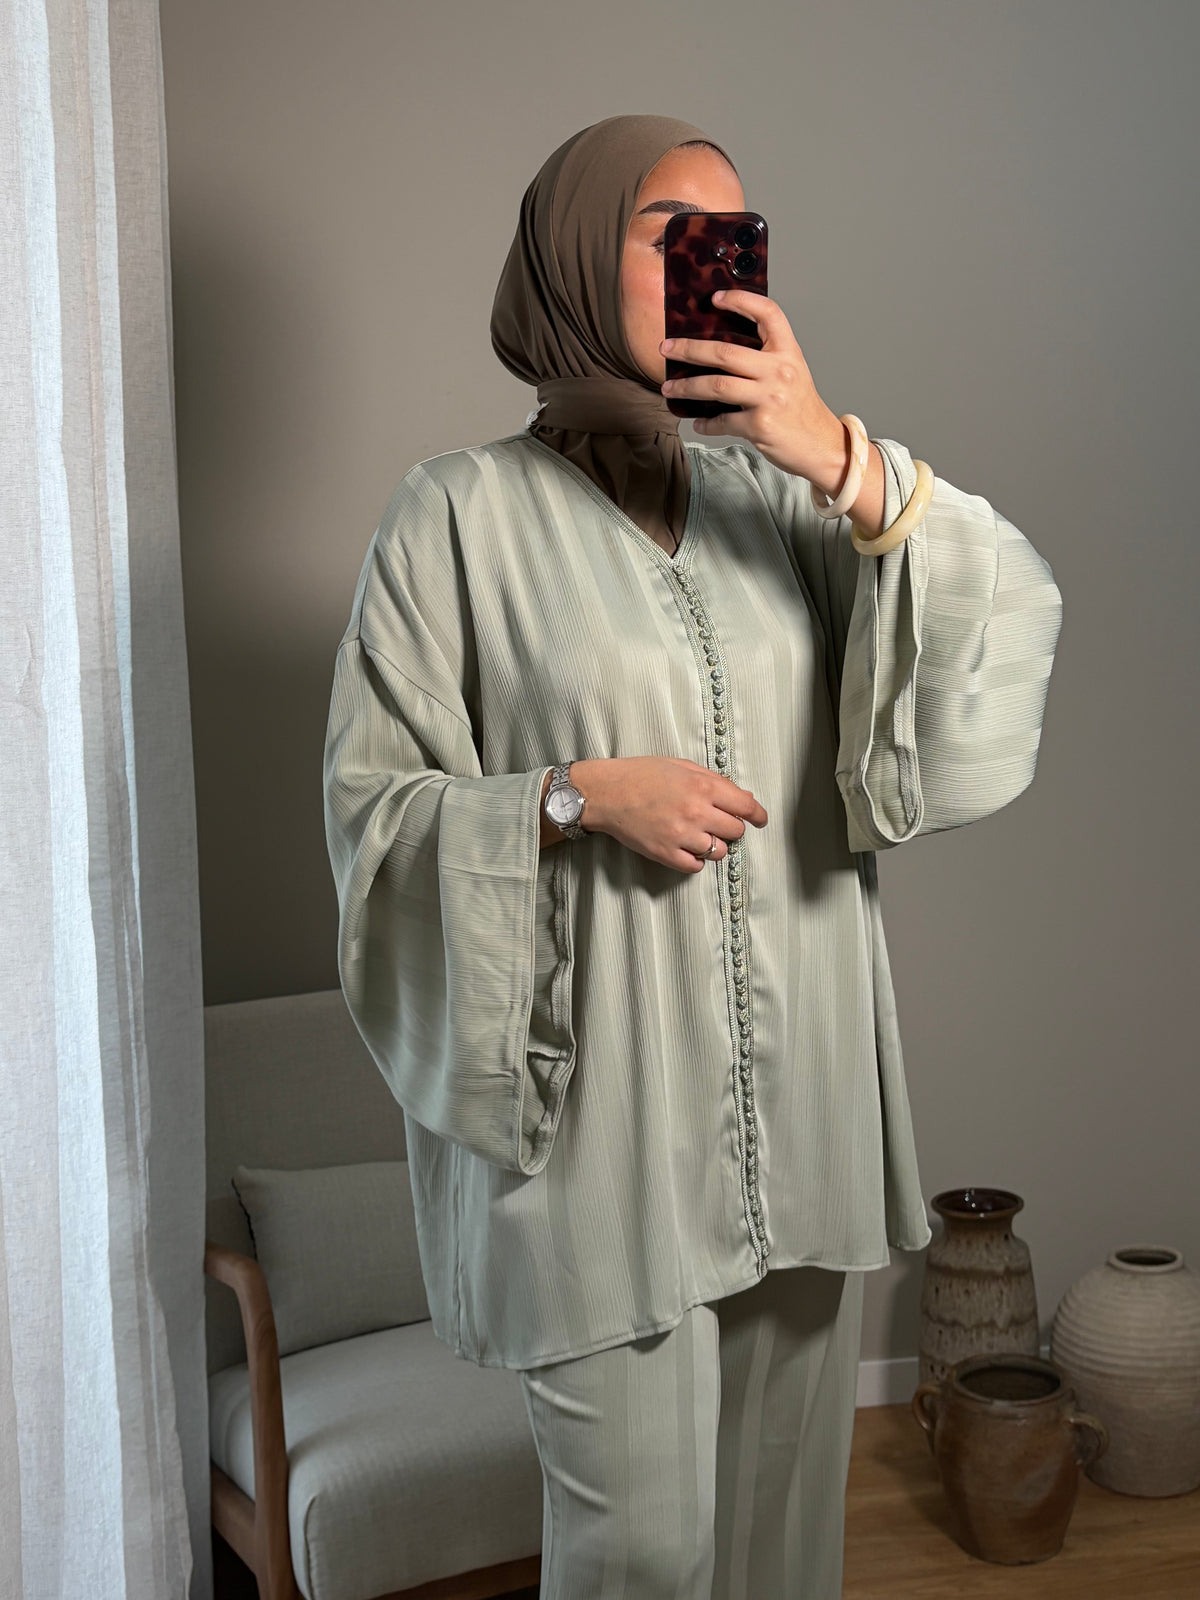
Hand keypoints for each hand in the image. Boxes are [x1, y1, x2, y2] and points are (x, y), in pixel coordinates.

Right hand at [571, 756, 767, 874]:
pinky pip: (696, 867)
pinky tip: (687, 848)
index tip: (760, 820)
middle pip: (735, 831)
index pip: (746, 807)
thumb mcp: (682, 766)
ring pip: (718, 852)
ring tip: (700, 835)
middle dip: (732, 827)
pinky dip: (696, 860)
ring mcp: (681, 836)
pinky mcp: (666, 854)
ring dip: (715, 845)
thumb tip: (742, 797)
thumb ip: (714, 781)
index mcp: (703, 787)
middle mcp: (696, 812)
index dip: (758, 815)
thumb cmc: (642, 775)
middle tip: (719, 823)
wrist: (607, 793)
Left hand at [659, 288, 844, 481]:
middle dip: (689, 349)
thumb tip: (721, 351)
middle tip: (666, 348)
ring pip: (717, 386)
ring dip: (686, 387)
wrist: (820, 444)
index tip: (715, 298)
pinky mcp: (760, 426)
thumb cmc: (800, 408)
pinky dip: (705, 423)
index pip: (768, 313)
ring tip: (668, 388)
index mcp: (788, 353)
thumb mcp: (791, 372)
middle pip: (725, 352)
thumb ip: (766, 357)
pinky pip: (722, 421)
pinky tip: (697, 422)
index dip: (741, 300)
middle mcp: (779, 372)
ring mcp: (769, 399)